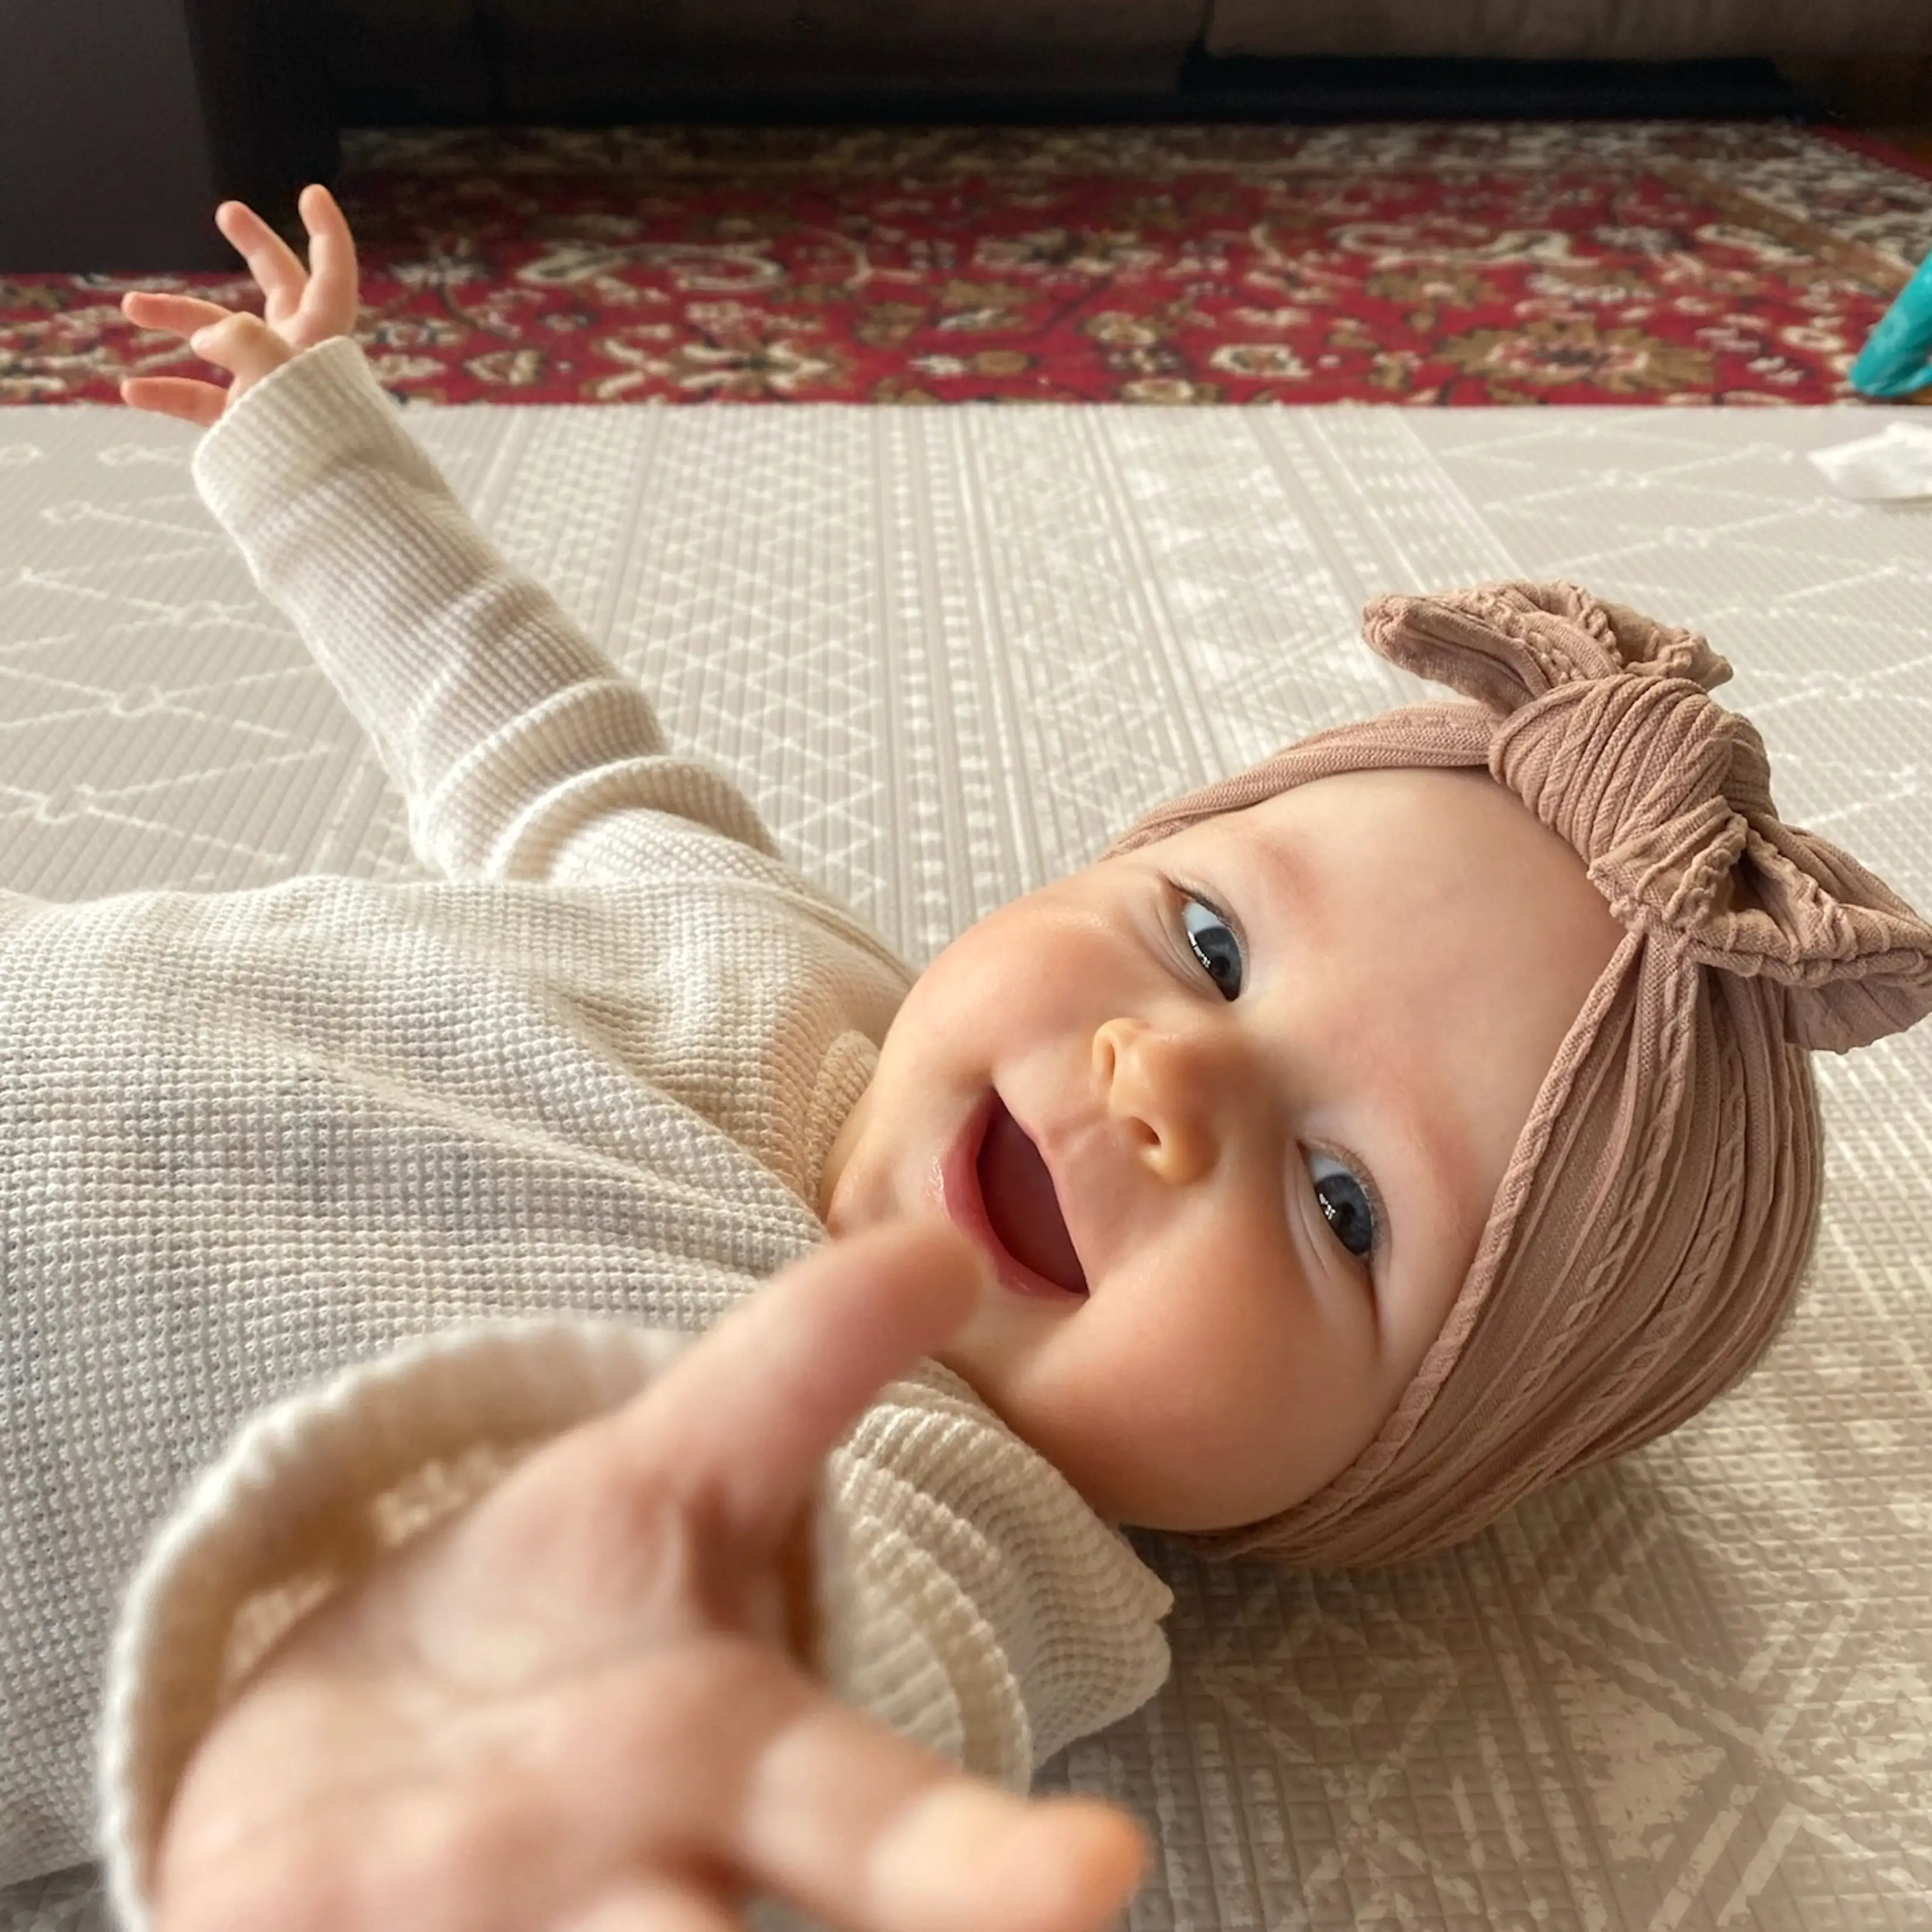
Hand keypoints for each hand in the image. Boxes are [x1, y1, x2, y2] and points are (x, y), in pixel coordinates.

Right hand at [118, 184, 359, 426]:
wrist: (326, 508)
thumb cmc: (314, 435)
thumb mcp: (280, 372)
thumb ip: (242, 340)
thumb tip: (206, 338)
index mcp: (321, 334)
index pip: (331, 273)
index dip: (325, 233)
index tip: (310, 194)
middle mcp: (299, 353)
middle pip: (280, 286)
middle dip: (255, 247)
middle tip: (228, 211)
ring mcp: (272, 386)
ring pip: (220, 338)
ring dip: (176, 318)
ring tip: (131, 307)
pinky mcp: (250, 422)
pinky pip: (203, 401)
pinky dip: (169, 393)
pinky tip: (132, 389)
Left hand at [151, 1219, 1148, 1931]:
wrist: (353, 1772)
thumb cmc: (561, 1632)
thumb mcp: (674, 1474)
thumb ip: (806, 1361)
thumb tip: (944, 1248)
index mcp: (734, 1767)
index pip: (888, 1825)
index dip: (994, 1875)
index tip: (1102, 1873)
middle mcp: (625, 1887)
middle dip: (768, 1929)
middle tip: (857, 1902)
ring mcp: (460, 1926)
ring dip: (576, 1925)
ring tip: (572, 1879)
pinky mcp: (279, 1926)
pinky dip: (294, 1923)